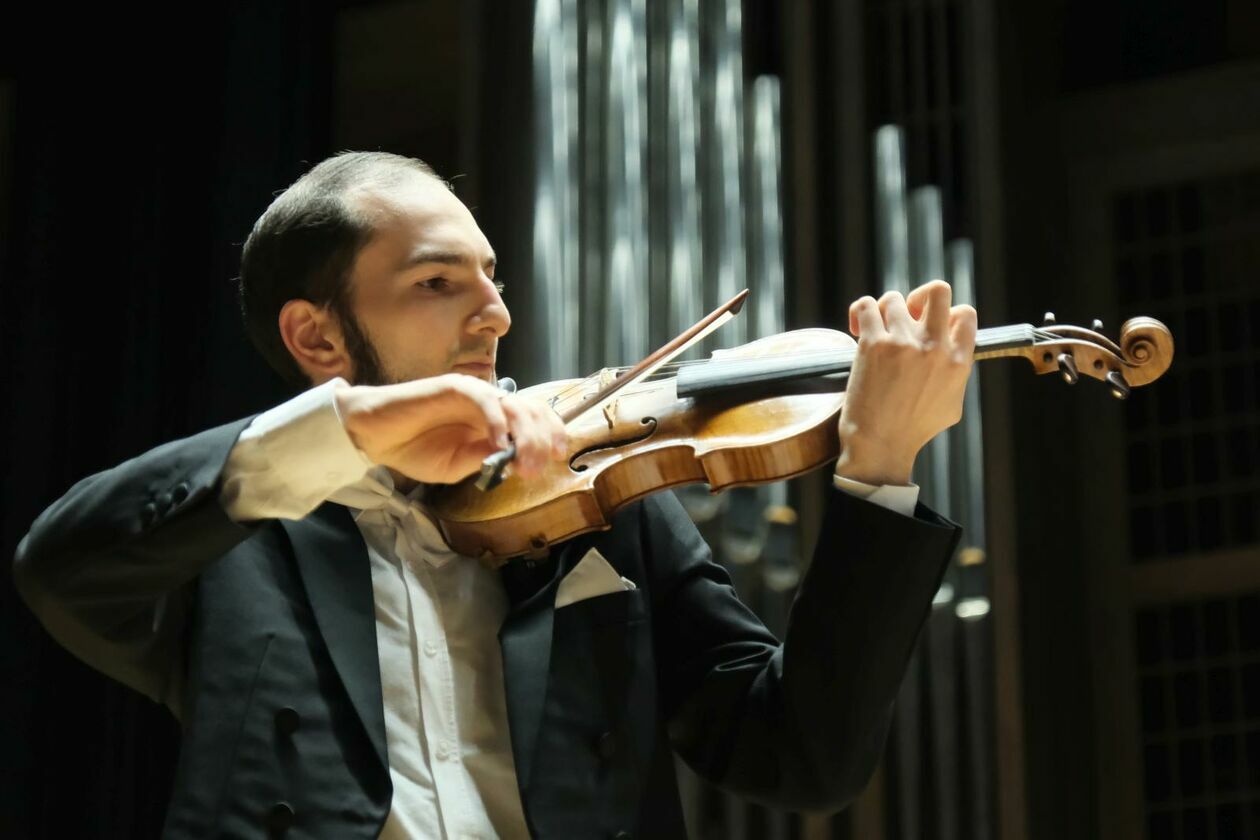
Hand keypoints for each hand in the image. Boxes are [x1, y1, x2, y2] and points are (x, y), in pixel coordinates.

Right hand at [335, 374, 567, 484]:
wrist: (377, 436)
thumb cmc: (415, 449)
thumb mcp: (458, 465)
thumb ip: (485, 460)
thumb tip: (516, 462)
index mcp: (494, 420)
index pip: (534, 419)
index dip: (551, 434)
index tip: (558, 457)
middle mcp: (489, 403)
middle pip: (532, 412)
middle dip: (541, 440)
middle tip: (538, 469)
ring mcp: (474, 393)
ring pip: (514, 406)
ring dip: (525, 435)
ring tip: (525, 463)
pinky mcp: (455, 387)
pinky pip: (485, 401)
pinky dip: (497, 422)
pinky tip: (499, 444)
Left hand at [835, 280, 976, 484]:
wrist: (879, 445)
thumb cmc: (913, 430)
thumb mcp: (952, 404)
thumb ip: (956, 372)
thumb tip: (954, 351)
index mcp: (958, 360)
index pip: (966, 313)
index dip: (948, 314)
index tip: (931, 327)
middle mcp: (934, 346)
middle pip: (937, 290)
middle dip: (920, 296)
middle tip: (908, 314)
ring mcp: (903, 342)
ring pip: (895, 298)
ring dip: (885, 311)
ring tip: (878, 330)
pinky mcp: (873, 344)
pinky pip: (866, 305)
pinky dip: (861, 311)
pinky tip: (858, 327)